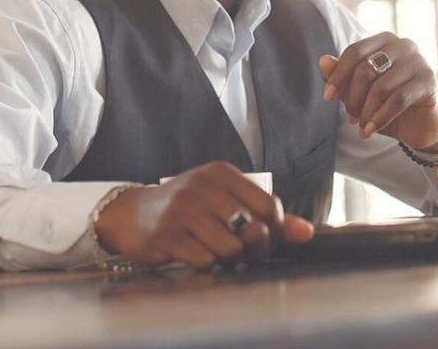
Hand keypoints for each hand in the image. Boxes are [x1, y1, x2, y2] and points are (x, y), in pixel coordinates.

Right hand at [93, 160, 314, 267]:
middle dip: (254, 247)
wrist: (132, 214)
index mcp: (220, 173)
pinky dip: (208, 264)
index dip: (273, 228)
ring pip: (230, 247)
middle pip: (251, 228)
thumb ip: (265, 215)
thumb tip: (306, 232)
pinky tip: (199, 255)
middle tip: (245, 250)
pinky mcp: (167, 236)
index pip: (267, 204)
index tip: (263, 235)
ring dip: (231, 259)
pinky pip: (205, 259)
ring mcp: (182, 211)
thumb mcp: (224, 199)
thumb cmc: (186, 207)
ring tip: (220, 253)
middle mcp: (202, 187)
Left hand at [318, 33, 437, 151]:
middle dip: (353, 97)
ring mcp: (419, 62)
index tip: (328, 97)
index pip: (354, 52)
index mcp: (385, 40)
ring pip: (381, 87)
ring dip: (366, 111)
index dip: (338, 75)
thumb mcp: (360, 92)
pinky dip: (380, 117)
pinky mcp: (428, 81)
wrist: (419, 125)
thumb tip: (323, 60)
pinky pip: (398, 99)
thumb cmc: (386, 103)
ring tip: (360, 126)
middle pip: (366, 69)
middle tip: (350, 116)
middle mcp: (403, 45)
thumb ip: (341, 76)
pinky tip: (370, 130)